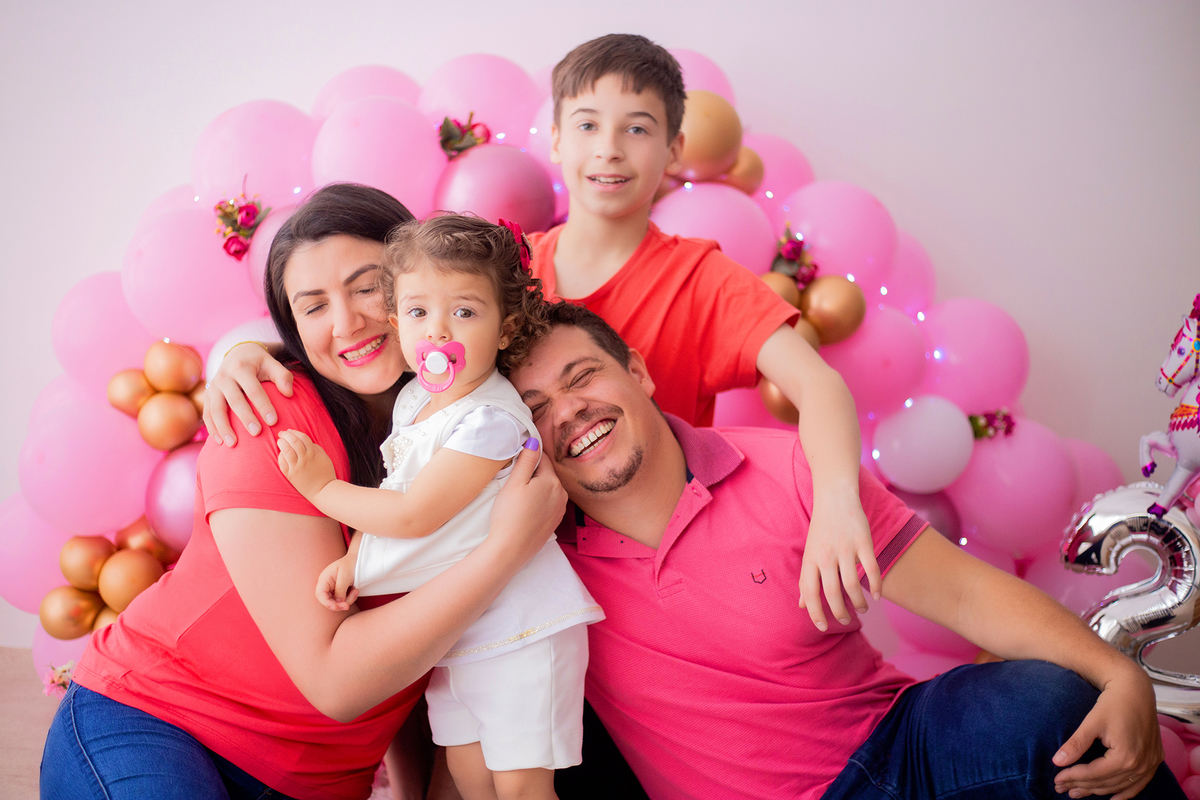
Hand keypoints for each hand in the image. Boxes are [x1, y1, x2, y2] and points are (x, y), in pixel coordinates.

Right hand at [203, 342, 292, 446]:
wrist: (237, 354)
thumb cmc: (259, 363)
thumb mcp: (272, 363)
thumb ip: (283, 376)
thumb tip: (289, 393)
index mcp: (241, 368)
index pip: (253, 389)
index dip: (263, 405)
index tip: (273, 421)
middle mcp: (224, 377)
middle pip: (234, 400)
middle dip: (245, 418)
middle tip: (257, 433)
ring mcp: (213, 387)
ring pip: (215, 409)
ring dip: (223, 427)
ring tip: (233, 444)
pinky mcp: (207, 395)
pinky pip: (207, 414)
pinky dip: (212, 428)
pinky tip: (220, 441)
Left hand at [277, 430, 336, 500]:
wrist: (323, 490)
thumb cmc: (326, 474)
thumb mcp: (325, 458)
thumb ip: (316, 448)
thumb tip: (306, 442)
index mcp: (313, 454)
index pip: (303, 438)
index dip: (295, 432)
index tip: (290, 430)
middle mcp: (304, 459)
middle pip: (293, 442)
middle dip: (286, 435)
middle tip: (282, 433)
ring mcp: (296, 467)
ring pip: (286, 451)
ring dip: (281, 443)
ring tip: (280, 440)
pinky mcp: (290, 475)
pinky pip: (282, 463)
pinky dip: (281, 456)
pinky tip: (281, 453)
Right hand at [315, 553, 358, 611]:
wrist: (357, 561)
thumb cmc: (349, 565)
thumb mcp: (345, 576)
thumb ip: (340, 590)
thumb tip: (338, 602)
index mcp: (324, 579)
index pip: (320, 594)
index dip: (326, 603)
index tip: (335, 607)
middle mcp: (326, 586)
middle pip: (328, 601)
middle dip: (338, 605)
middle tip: (347, 605)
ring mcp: (333, 590)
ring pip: (337, 603)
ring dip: (347, 600)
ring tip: (355, 591)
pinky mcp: (339, 593)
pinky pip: (343, 601)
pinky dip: (350, 598)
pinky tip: (355, 590)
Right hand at [484, 440, 565, 567]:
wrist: (511, 549)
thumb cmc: (509, 515)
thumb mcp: (515, 482)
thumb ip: (527, 460)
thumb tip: (535, 441)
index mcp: (553, 481)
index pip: (543, 458)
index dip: (529, 457)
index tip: (518, 460)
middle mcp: (562, 494)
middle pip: (546, 474)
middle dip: (532, 474)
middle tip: (514, 483)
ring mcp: (560, 510)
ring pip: (548, 489)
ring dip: (536, 488)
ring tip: (519, 498)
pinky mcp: (555, 522)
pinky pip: (548, 504)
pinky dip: (539, 502)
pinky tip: (525, 510)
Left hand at [798, 494, 880, 631]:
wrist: (834, 497)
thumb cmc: (821, 529)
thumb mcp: (809, 554)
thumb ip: (806, 580)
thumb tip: (802, 605)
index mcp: (810, 559)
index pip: (809, 592)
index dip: (815, 612)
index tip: (822, 627)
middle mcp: (826, 556)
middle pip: (833, 593)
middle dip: (840, 612)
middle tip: (846, 620)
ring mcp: (845, 549)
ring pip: (853, 584)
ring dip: (859, 602)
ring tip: (861, 609)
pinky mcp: (863, 542)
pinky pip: (871, 569)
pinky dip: (876, 585)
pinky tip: (877, 595)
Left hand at [1052, 665, 1162, 798]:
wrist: (1136, 690)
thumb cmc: (1113, 703)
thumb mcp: (1092, 722)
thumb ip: (1076, 744)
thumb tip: (1056, 761)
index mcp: (1126, 756)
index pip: (1094, 774)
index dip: (1073, 777)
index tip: (1056, 779)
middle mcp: (1141, 764)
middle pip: (1106, 782)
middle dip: (1082, 786)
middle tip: (1061, 787)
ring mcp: (1150, 764)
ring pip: (1120, 786)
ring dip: (1098, 790)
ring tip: (1076, 793)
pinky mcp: (1154, 760)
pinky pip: (1139, 784)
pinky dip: (1125, 792)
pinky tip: (1111, 798)